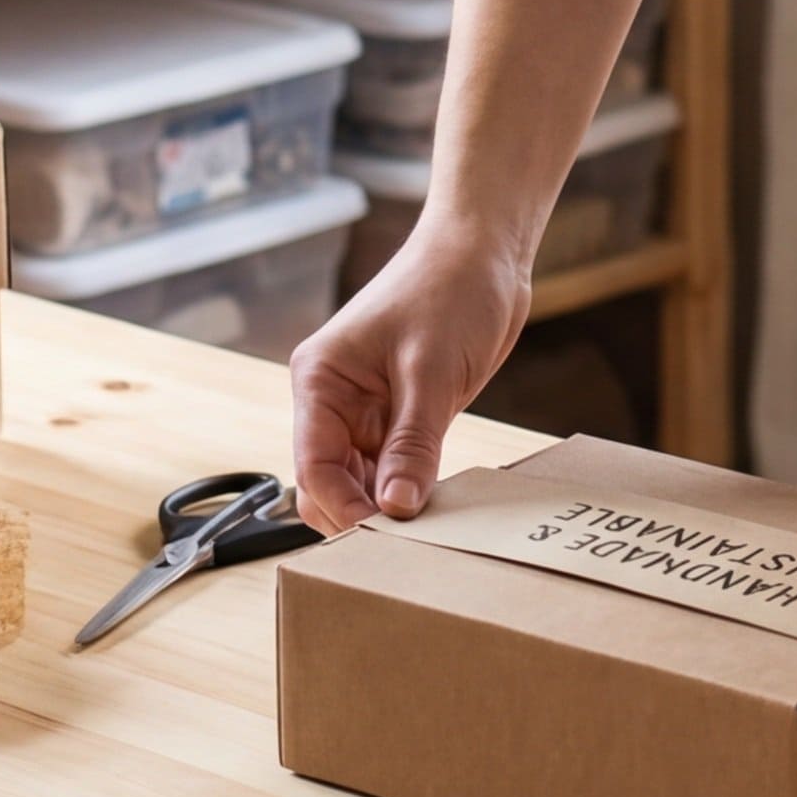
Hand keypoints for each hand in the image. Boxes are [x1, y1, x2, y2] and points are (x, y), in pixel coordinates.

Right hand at [286, 222, 531, 534]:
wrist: (484, 252)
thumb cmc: (448, 290)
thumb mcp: (430, 372)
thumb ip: (412, 444)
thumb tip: (396, 508)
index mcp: (320, 380)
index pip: (312, 466)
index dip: (342, 508)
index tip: (380, 540)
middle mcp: (334, 400)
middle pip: (330, 482)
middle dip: (360, 513)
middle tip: (406, 544)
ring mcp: (368, 410)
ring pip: (361, 481)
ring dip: (387, 505)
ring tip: (426, 530)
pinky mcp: (402, 415)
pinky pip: (395, 467)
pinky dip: (410, 488)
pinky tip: (437, 505)